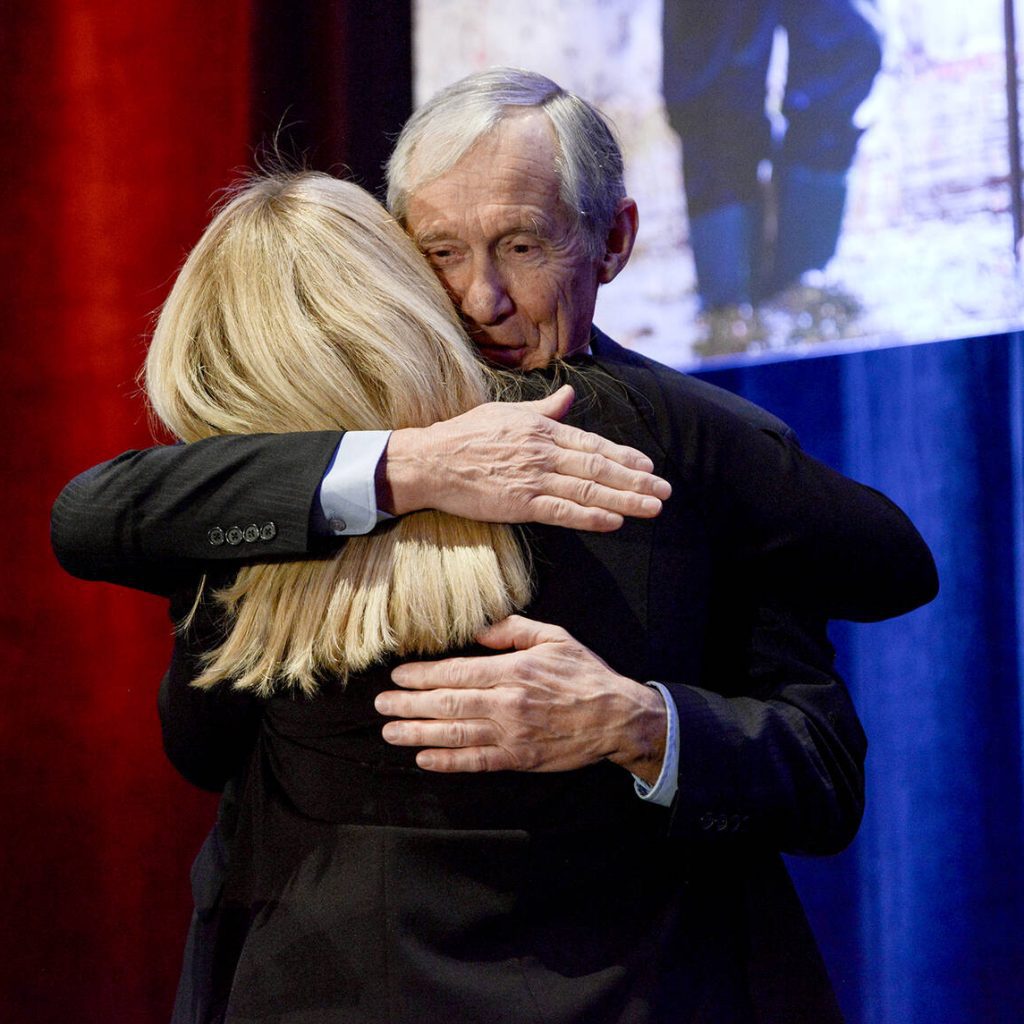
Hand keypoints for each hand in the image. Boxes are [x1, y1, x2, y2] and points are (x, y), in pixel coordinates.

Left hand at [374, 614, 667, 783]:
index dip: (422, 676)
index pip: (455, 673)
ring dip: (417, 733)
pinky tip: (424, 758)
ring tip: (389, 731)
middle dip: (408, 704)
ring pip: (454, 734)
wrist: (616, 717)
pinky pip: (476, 761)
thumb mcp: (553, 637)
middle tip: (380, 705)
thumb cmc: (584, 674)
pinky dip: (447, 761)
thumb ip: (513, 629)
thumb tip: (478, 629)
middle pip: (446, 704)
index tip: (398, 676)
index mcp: (512, 670)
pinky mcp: (519, 758)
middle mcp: (506, 703)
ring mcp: (511, 733)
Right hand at [380, 385, 670, 531]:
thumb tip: (568, 395)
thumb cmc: (464, 435)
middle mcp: (544, 451)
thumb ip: (543, 408)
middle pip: (600, 468)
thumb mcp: (506, 411)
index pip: (593, 445)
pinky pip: (563, 512)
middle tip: (665, 491)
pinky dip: (591, 516)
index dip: (625, 457)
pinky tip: (615, 521)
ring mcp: (533, 478)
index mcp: (542, 429)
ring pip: (589, 490)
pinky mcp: (519, 503)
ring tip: (652, 508)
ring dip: (626, 500)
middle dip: (637, 481)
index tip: (648, 466)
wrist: (430, 461)